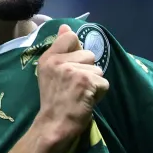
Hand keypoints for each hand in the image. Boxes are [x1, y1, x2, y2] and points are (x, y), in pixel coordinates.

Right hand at [32, 24, 109, 150]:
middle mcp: (59, 60)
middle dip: (87, 71)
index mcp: (49, 57)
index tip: (71, 69)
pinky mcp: (86, 81)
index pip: (71, 37)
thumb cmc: (54, 101)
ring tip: (80, 95)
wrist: (53, 125)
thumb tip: (66, 27)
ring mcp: (73, 70)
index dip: (77, 53)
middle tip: (75, 87)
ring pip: (98, 70)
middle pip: (89, 55)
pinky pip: (103, 83)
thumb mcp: (50, 72)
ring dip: (93, 84)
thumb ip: (60, 49)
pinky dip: (99, 94)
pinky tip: (86, 101)